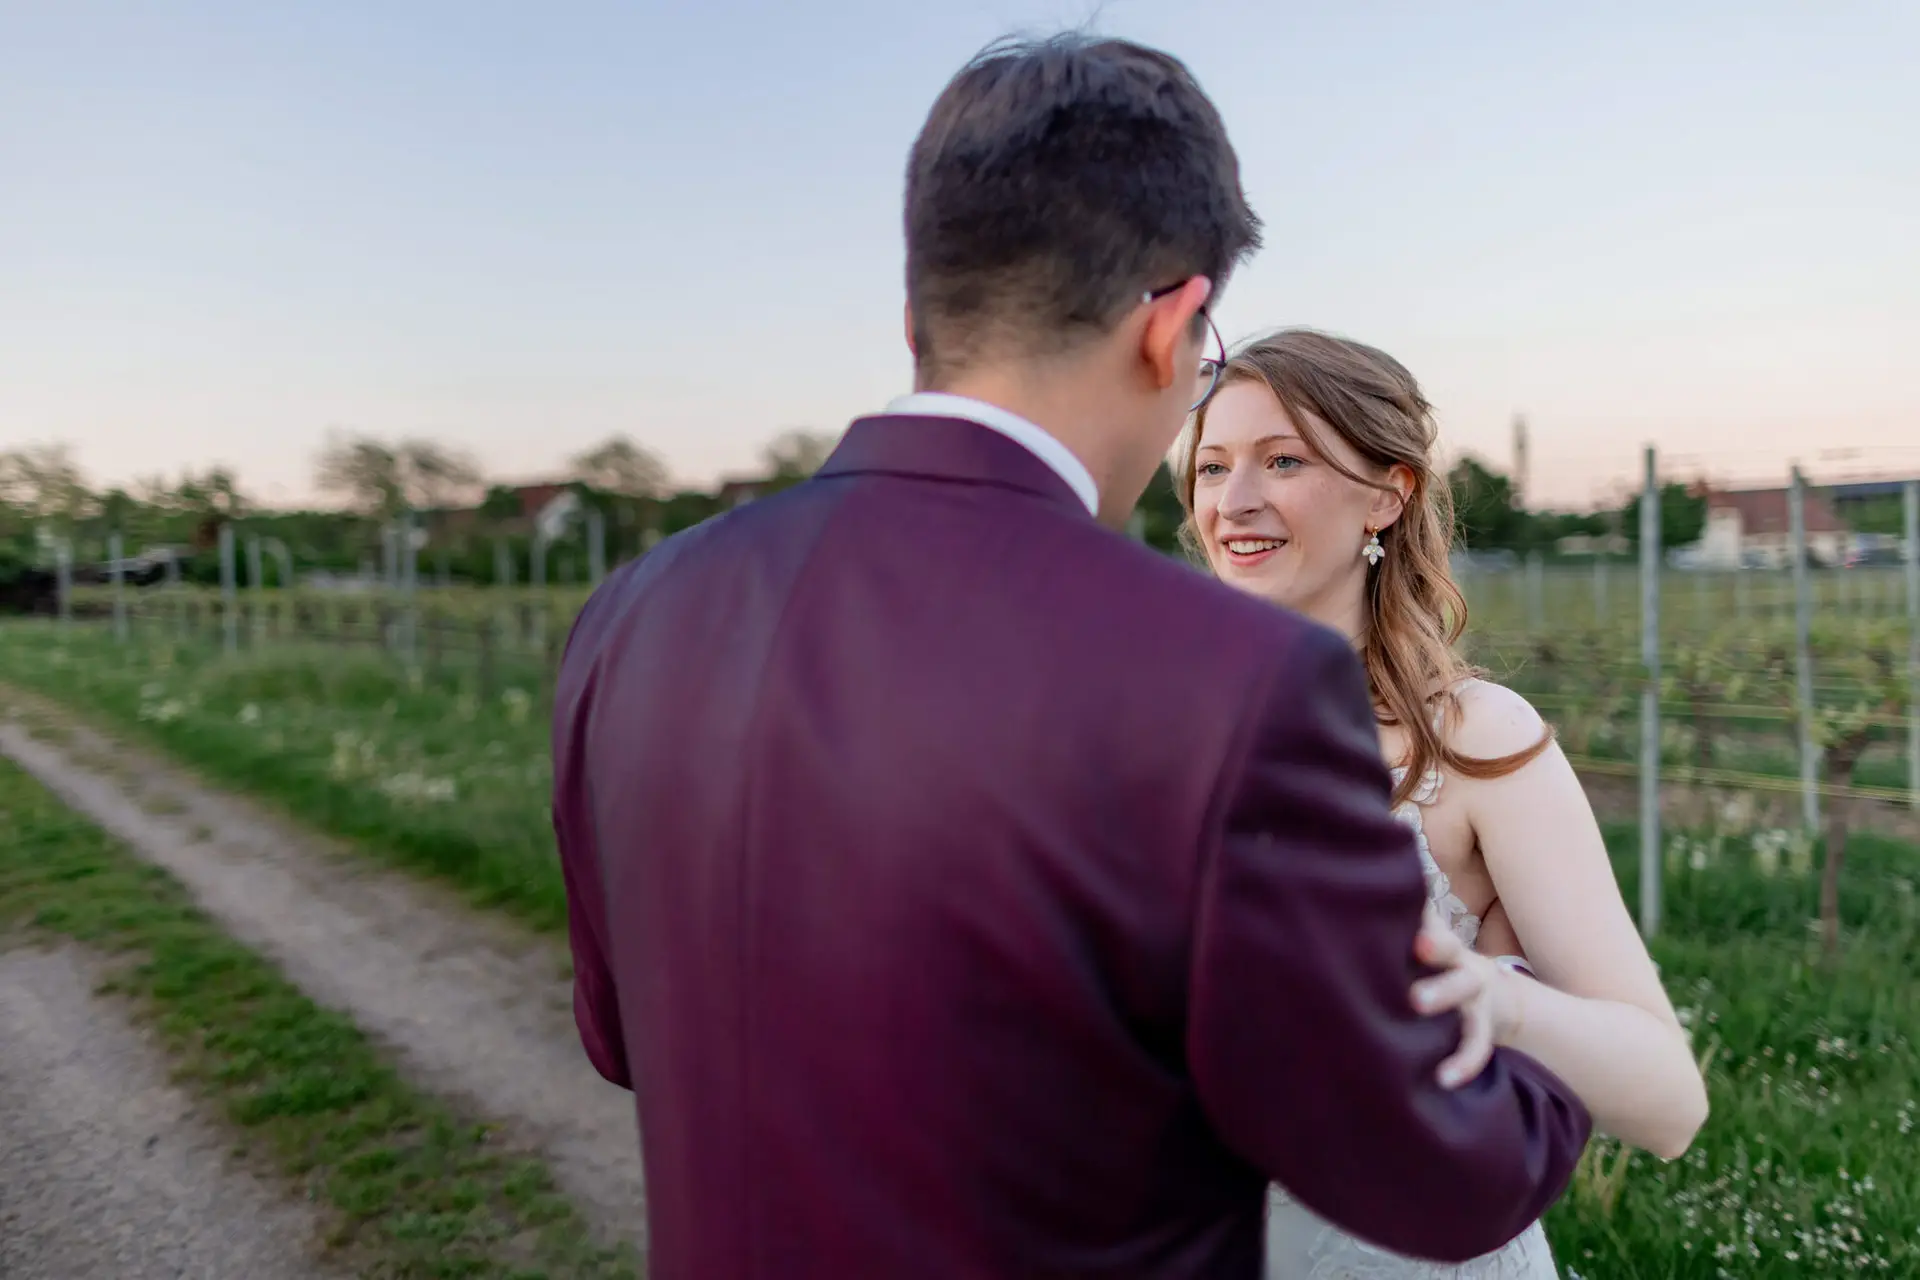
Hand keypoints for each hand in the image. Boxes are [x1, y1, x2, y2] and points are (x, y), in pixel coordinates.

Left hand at [1409, 908, 1524, 1088]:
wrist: (1495, 996)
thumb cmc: (1438, 960)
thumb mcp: (1425, 935)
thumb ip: (1403, 914)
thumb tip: (1361, 861)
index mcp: (1442, 942)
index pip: (1433, 925)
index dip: (1423, 923)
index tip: (1411, 928)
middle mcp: (1462, 966)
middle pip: (1454, 958)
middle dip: (1439, 959)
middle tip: (1415, 974)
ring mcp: (1475, 1000)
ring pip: (1468, 1008)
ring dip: (1452, 1024)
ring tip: (1430, 1040)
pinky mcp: (1481, 1030)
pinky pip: (1475, 1048)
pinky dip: (1462, 1065)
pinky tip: (1444, 1082)